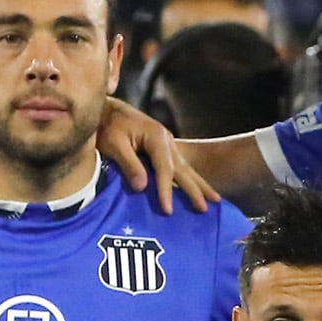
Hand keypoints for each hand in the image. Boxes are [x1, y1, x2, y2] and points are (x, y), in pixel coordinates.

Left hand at [97, 98, 219, 214]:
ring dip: (200, 185)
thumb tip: (142, 187)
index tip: (168, 211)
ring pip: (186, 168)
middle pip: (183, 169)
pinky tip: (198, 189)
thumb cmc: (106, 125)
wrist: (105, 109)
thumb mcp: (113, 143)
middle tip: (205, 209)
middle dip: (195, 190)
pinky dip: (191, 179)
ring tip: (216, 201)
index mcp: (156, 137)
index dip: (167, 190)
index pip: (164, 169)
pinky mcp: (164, 148)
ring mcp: (168, 144)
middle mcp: (166, 140)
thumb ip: (129, 164)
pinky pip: (180, 167)